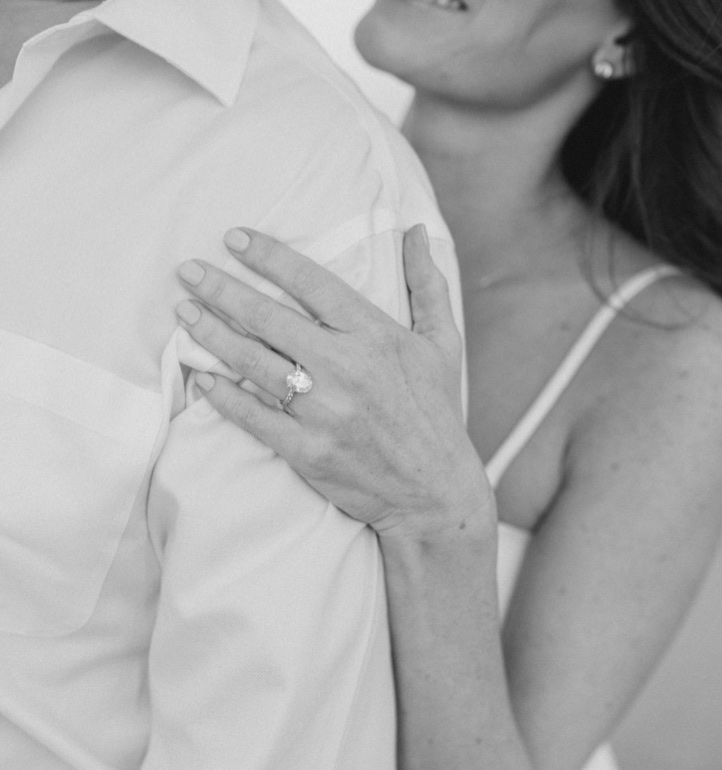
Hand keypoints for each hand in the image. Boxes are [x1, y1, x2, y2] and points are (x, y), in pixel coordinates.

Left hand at [175, 226, 492, 541]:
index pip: (313, 284)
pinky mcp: (308, 451)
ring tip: (185, 313)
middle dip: (221, 289)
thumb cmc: (438, 414)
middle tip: (189, 270)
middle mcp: (348, 369)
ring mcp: (325, 412)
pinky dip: (223, 395)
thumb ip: (428, 284)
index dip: (269, 257)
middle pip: (269, 318)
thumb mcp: (443, 344)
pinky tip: (202, 377)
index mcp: (377, 338)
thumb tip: (417, 229)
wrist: (436, 494)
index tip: (235, 238)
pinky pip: (252, 416)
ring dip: (211, 334)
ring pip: (252, 362)